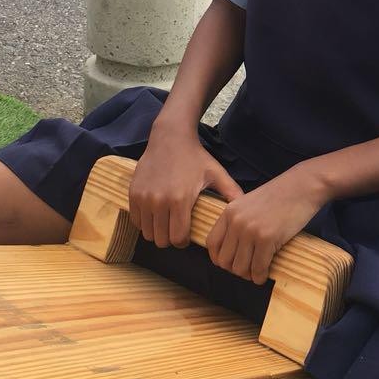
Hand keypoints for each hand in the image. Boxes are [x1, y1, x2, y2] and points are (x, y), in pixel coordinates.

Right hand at [129, 132, 242, 248]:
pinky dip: (145, 222)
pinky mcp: (133, 194)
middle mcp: (159, 201)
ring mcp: (144, 198)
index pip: (178, 238)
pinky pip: (136, 221)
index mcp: (180, 200)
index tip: (187, 235)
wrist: (170, 137)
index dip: (183, 241)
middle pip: (161, 240)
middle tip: (176, 230)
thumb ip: (231, 192)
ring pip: (147, 233)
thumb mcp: (216, 173)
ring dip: (157, 231)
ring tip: (166, 222)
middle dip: (170, 239)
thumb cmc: (195, 157)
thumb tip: (246, 208)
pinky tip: (155, 214)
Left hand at [204, 169, 323, 283]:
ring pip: (240, 268)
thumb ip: (238, 221)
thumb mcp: (250, 203)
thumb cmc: (281, 195)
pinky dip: (261, 276)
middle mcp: (236, 221)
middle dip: (236, 269)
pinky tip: (265, 274)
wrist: (303, 186)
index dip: (218, 258)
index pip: (211, 243)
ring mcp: (251, 230)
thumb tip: (234, 249)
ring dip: (249, 275)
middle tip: (248, 269)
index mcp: (230, 211)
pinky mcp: (267, 238)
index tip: (229, 263)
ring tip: (257, 272)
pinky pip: (258, 267)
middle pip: (224, 260)